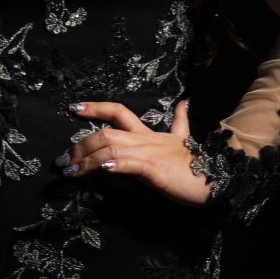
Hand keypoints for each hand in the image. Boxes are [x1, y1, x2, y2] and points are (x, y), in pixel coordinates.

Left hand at [54, 100, 210, 205]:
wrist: (218, 176)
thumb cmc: (198, 164)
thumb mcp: (186, 139)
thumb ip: (180, 122)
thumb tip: (184, 102)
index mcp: (149, 133)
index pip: (118, 110)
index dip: (95, 107)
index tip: (73, 107)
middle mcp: (144, 139)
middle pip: (105, 130)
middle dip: (79, 143)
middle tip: (61, 158)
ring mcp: (147, 152)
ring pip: (109, 146)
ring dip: (84, 158)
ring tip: (68, 170)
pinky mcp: (152, 168)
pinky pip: (125, 162)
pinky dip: (108, 163)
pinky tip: (96, 167)